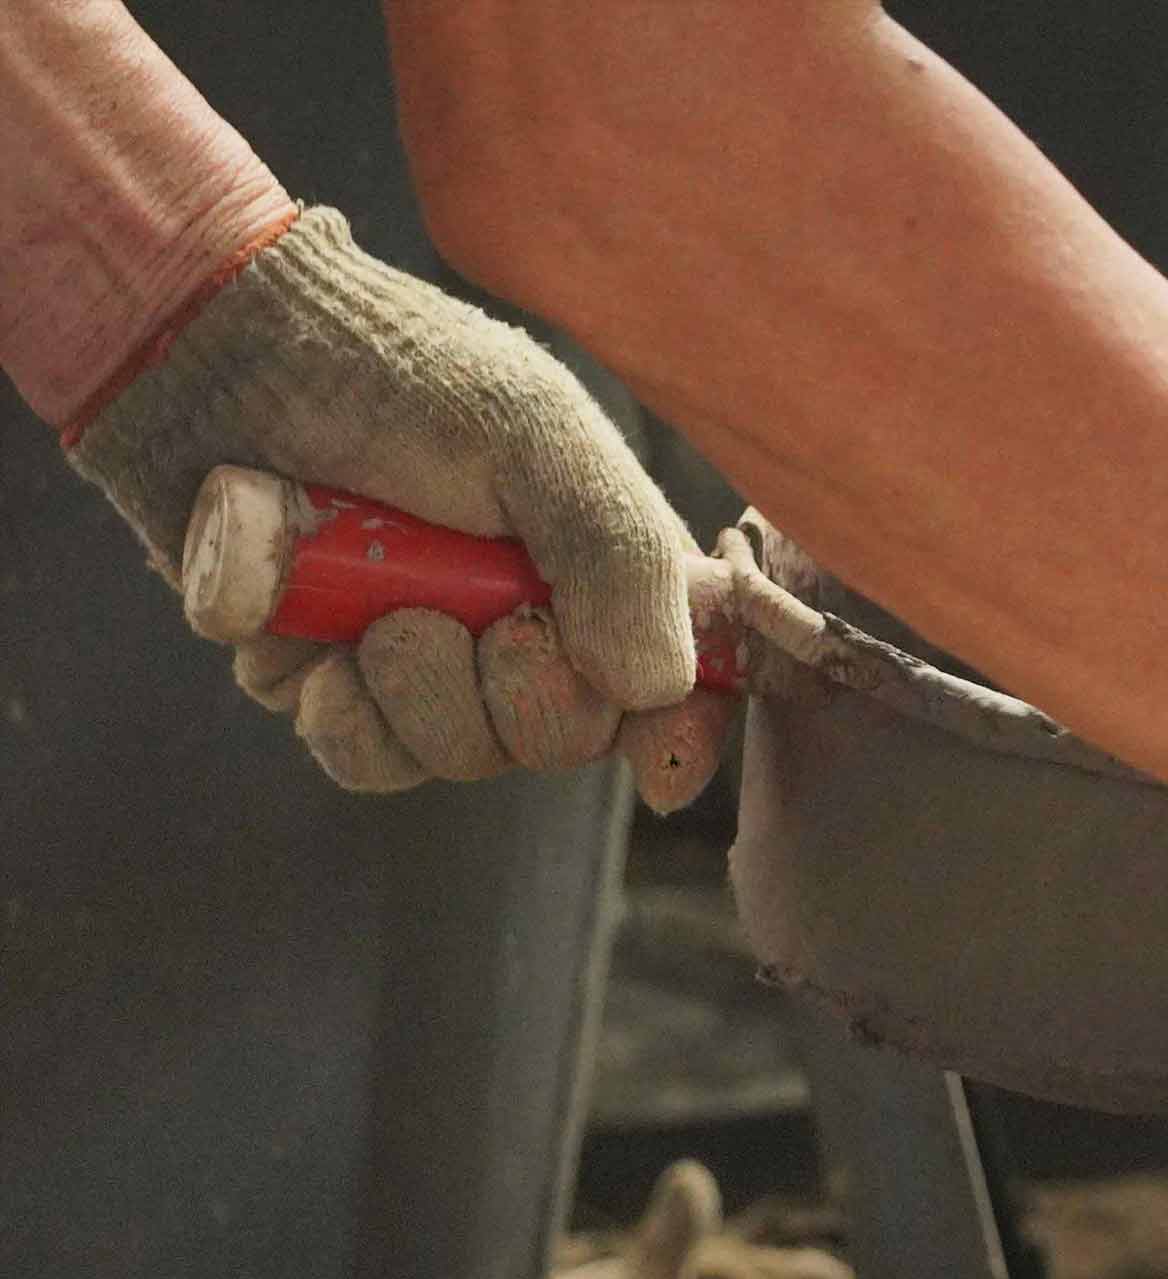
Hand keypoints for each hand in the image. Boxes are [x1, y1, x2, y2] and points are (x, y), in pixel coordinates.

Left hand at [64, 206, 726, 807]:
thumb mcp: (539, 435)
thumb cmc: (394, 374)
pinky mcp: (327, 685)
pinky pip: (351, 752)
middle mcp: (523, 630)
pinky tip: (301, 619)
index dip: (672, 733)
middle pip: (555, 741)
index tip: (653, 754)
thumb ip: (621, 558)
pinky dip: (320, 690)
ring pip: (448, 757)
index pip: (673, 691)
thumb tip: (656, 689)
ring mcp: (424, 667)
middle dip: (508, 682)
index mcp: (605, 573)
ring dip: (405, 681)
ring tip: (362, 588)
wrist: (218, 355)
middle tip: (456, 602)